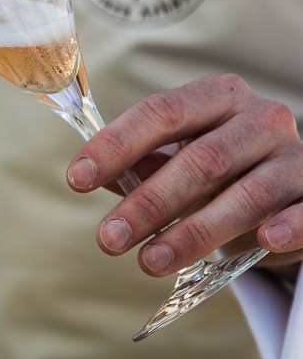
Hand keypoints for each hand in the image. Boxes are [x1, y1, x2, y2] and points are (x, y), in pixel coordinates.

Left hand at [66, 74, 302, 275]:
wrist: (289, 182)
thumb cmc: (223, 166)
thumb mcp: (182, 152)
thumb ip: (145, 161)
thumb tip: (94, 175)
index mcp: (218, 96)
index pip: (162, 112)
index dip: (117, 144)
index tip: (77, 177)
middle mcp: (260, 118)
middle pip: (202, 159)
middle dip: (149, 202)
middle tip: (108, 238)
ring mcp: (294, 156)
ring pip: (246, 193)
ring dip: (195, 232)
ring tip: (149, 262)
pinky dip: (287, 227)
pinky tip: (264, 241)